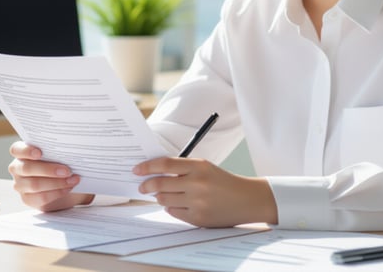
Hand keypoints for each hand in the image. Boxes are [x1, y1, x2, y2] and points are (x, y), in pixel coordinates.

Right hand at [9, 141, 93, 210]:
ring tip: (72, 179)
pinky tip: (68, 188)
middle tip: (67, 170)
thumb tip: (68, 150)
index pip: (16, 149)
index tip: (39, 153)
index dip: (26, 151)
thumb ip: (57, 151)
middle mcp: (17, 168)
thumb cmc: (60, 162)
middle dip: (48, 170)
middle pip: (27, 168)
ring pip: (34, 185)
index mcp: (21, 152)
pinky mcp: (28, 199)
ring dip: (57, 183)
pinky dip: (57, 192)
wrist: (66, 183)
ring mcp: (20, 184)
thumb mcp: (58, 154)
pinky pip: (41, 197)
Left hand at [134, 157, 277, 226]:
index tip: (136, 170)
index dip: (147, 167)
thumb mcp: (204, 167)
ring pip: (164, 200)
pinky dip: (171, 207)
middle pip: (160, 184)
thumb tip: (153, 173)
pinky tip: (177, 203)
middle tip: (142, 186)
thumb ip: (181, 168)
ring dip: (160, 197)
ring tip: (164, 194)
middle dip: (147, 185)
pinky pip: (173, 212)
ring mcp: (197, 202)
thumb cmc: (222, 181)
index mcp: (199, 166)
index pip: (165, 164)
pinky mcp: (198, 218)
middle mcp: (197, 183)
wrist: (246, 199)